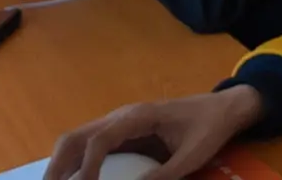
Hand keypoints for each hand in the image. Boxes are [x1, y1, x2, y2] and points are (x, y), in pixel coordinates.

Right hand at [45, 87, 265, 179]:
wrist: (225, 109)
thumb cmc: (210, 128)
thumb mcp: (192, 155)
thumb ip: (165, 175)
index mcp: (138, 117)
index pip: (99, 139)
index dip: (87, 168)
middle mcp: (122, 117)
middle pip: (75, 137)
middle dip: (57, 167)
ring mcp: (119, 124)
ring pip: (77, 141)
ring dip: (61, 167)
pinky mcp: (122, 134)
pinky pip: (91, 148)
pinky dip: (75, 166)